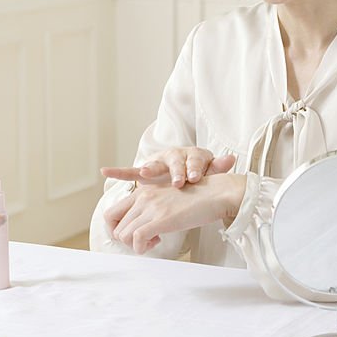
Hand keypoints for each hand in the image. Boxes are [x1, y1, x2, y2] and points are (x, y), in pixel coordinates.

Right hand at [101, 148, 234, 188]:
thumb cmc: (200, 171)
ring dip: (150, 169)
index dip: (194, 169)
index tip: (194, 178)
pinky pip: (130, 172)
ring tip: (146, 173)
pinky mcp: (145, 172)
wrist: (186, 167)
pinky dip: (119, 172)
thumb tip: (231, 158)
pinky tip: (105, 172)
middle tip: (176, 181)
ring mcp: (158, 163)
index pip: (194, 160)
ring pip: (154, 165)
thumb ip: (218, 166)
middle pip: (174, 162)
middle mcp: (174, 156)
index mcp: (191, 155)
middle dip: (175, 171)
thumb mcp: (211, 170)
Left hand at [105, 173, 245, 253]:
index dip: (117, 230)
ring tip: (155, 240)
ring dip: (136, 244)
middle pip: (115, 227)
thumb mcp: (167, 199)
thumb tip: (143, 229)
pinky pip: (137, 239)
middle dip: (127, 240)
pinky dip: (143, 247)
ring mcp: (150, 208)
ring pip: (123, 235)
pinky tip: (158, 241)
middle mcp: (142, 198)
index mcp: (141, 192)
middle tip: (145, 240)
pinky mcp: (160, 219)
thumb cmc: (196, 199)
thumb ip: (152, 208)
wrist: (216, 192)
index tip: (132, 236)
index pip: (110, 214)